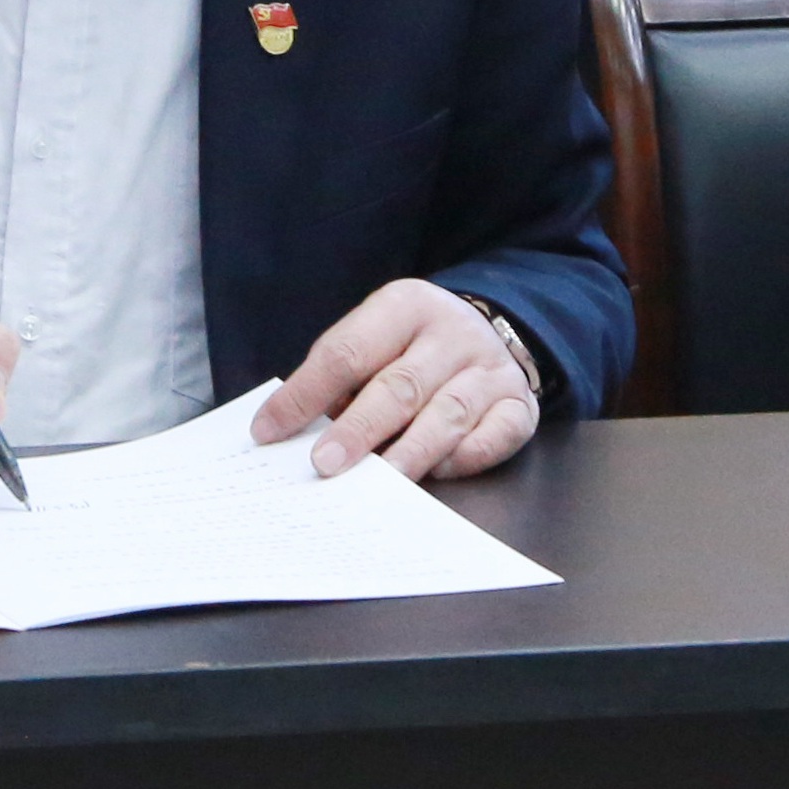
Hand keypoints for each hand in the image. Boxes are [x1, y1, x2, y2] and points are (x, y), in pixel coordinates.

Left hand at [250, 278, 538, 480]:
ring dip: (408, 453)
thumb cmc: (413, 348)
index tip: (269, 431)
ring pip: (447, 415)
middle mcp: (452, 333)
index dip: (305, 393)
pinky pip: (493, 437)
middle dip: (358, 428)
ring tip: (376, 483)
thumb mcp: (377, 338)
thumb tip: (290, 433)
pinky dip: (464, 458)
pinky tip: (436, 473)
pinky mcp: (519, 405)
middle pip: (399, 386)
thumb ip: (340, 377)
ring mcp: (490, 369)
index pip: (347, 351)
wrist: (492, 333)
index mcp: (405, 305)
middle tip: (323, 464)